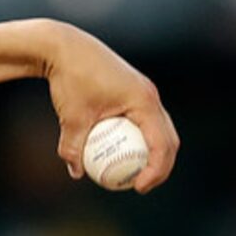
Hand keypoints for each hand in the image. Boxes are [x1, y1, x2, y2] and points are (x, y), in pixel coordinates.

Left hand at [40, 19, 178, 192]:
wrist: (66, 48)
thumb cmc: (70, 79)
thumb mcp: (71, 117)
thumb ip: (73, 147)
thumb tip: (76, 173)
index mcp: (143, 101)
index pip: (161, 142)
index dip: (156, 169)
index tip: (139, 187)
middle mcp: (149, 96)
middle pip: (168, 137)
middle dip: (161, 165)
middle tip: (141, 186)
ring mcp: (144, 92)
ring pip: (159, 129)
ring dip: (154, 152)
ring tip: (136, 174)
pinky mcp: (135, 91)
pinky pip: (144, 121)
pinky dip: (139, 138)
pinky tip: (121, 153)